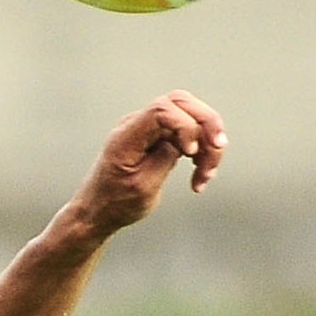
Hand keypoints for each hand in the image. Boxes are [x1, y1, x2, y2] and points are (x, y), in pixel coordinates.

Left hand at [64, 90, 225, 233]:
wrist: (97, 212)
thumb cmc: (115, 203)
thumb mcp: (143, 186)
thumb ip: (165, 158)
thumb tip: (188, 141)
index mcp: (126, 137)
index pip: (162, 109)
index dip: (185, 125)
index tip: (190, 154)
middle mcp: (136, 126)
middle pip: (181, 103)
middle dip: (206, 124)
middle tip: (218, 149)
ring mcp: (147, 130)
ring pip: (190, 118)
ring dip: (207, 143)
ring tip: (206, 174)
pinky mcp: (157, 139)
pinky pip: (186, 134)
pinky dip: (200, 151)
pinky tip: (201, 175)